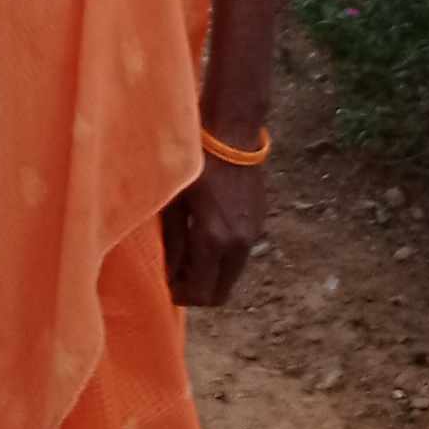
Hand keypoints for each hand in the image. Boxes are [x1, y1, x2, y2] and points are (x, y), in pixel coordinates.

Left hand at [161, 157, 265, 307]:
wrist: (232, 133)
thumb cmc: (194, 163)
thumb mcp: (174, 202)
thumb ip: (172, 242)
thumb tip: (170, 273)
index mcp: (213, 239)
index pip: (201, 294)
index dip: (182, 296)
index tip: (168, 285)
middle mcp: (238, 244)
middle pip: (220, 293)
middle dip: (198, 291)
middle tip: (178, 275)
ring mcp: (253, 234)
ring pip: (231, 275)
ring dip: (211, 273)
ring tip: (189, 252)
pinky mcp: (259, 222)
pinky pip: (239, 254)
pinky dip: (223, 256)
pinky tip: (206, 233)